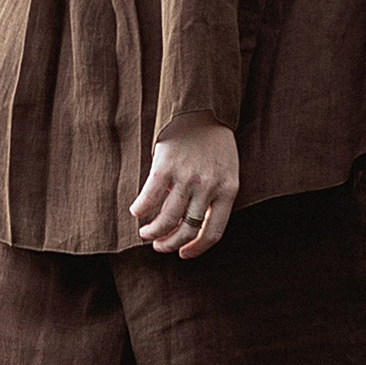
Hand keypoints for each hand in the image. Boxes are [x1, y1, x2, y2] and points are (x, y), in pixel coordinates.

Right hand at [130, 115, 239, 257]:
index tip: (183, 254)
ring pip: (167, 219)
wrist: (202, 110)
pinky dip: (140, 210)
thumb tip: (194, 227)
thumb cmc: (215, 144)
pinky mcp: (165, 166)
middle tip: (160, 246)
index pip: (213, 232)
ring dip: (153, 231)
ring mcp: (186, 177)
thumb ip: (215, 198)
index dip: (196, 248)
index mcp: (228, 190)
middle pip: (187, 229)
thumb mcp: (226, 172)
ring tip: (146, 233)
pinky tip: (137, 212)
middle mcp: (208, 187)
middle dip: (170, 243)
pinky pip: (149, 198)